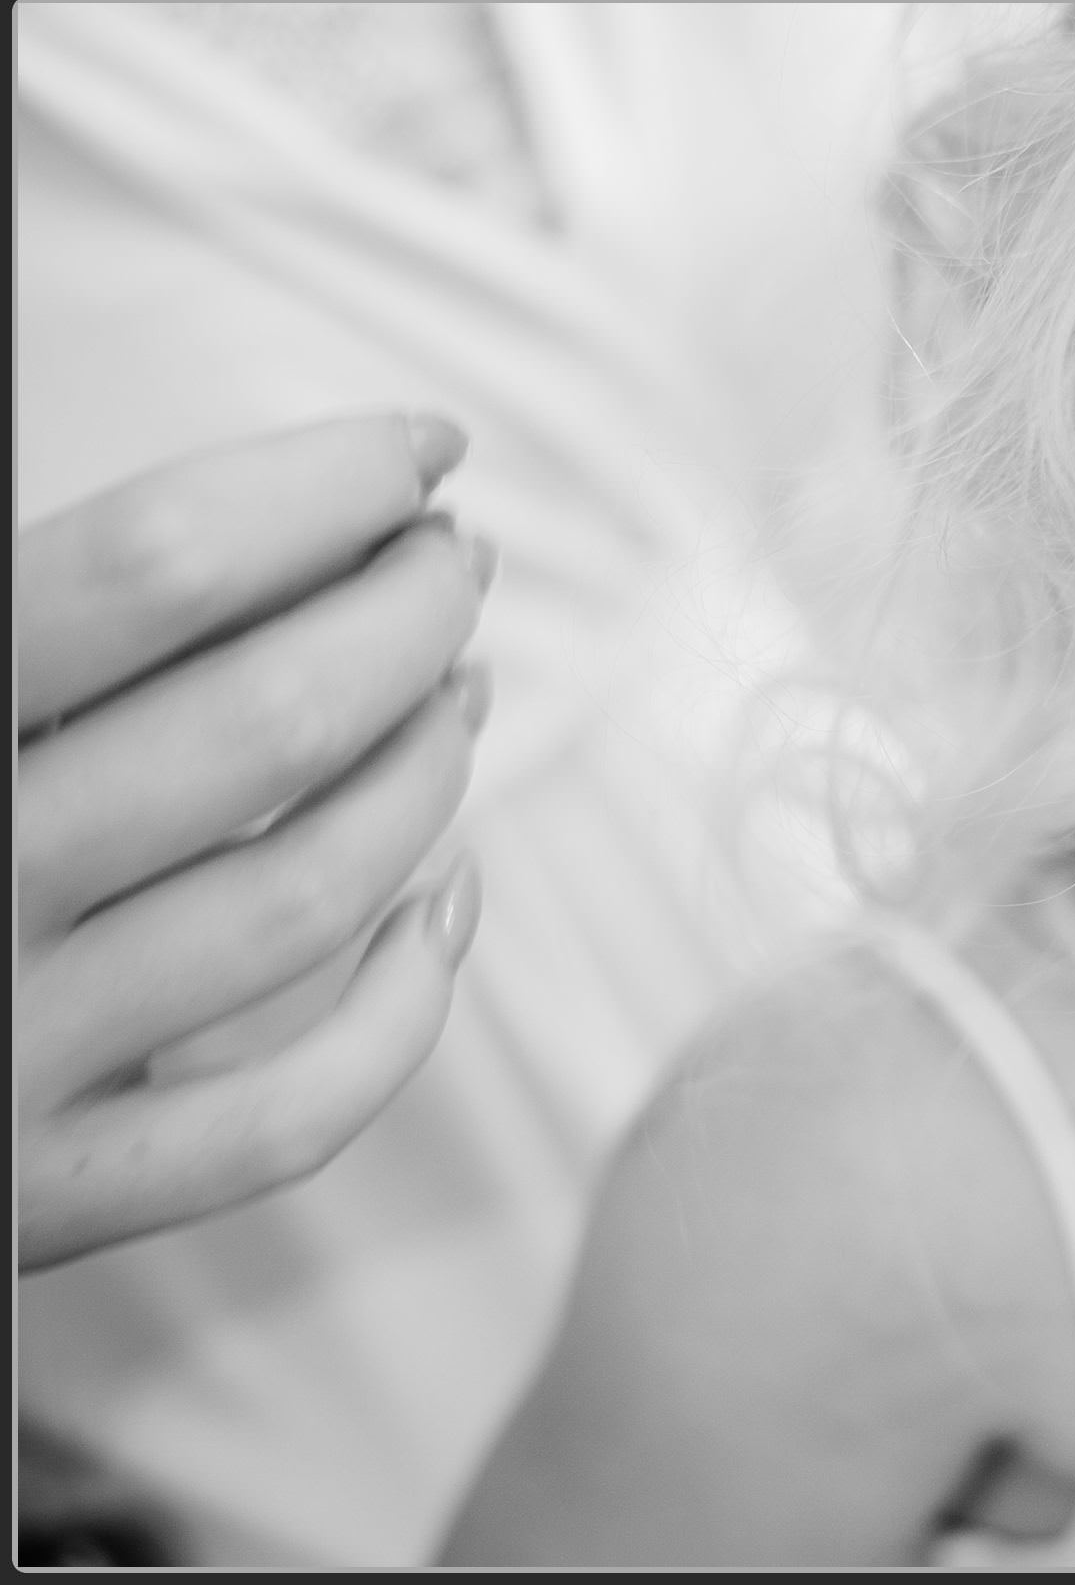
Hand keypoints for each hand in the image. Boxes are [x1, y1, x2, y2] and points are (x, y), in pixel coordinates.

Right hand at [16, 414, 496, 1270]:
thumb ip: (38, 610)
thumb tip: (260, 506)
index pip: (157, 565)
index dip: (323, 485)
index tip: (423, 447)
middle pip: (269, 720)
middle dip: (407, 616)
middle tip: (455, 563)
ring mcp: (6, 1055)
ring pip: (307, 896)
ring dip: (426, 774)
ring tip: (461, 691)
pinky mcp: (47, 1196)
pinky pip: (284, 1118)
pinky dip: (401, 1009)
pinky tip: (447, 900)